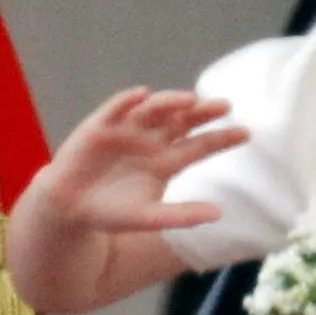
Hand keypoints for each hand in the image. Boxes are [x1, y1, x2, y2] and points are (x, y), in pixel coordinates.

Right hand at [36, 88, 247, 236]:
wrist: (69, 209)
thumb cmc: (110, 212)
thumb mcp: (150, 218)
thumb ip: (181, 215)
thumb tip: (219, 214)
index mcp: (165, 161)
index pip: (199, 145)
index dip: (221, 138)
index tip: (246, 133)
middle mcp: (149, 141)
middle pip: (181, 121)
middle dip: (202, 112)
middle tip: (224, 105)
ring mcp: (125, 131)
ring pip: (153, 110)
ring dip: (170, 102)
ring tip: (188, 100)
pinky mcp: (99, 127)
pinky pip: (115, 109)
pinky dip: (126, 101)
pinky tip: (141, 95)